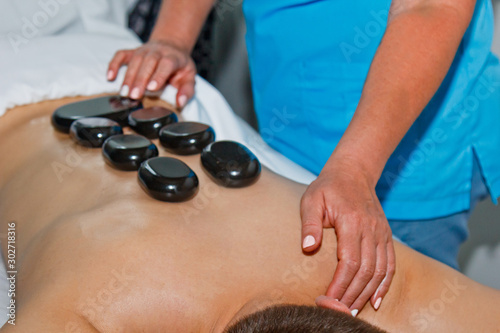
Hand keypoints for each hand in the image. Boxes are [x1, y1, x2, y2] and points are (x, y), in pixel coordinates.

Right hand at [107, 39, 195, 106]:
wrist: (171, 46)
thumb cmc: (180, 67)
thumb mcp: (190, 77)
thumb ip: (187, 91)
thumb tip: (180, 103)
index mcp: (173, 57)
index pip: (166, 64)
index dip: (158, 75)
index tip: (151, 88)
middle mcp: (157, 51)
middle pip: (148, 62)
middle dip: (140, 79)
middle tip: (134, 96)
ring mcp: (144, 50)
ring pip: (134, 60)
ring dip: (128, 77)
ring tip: (124, 93)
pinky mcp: (133, 51)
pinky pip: (121, 55)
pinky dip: (114, 64)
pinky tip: (110, 77)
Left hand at [300, 157, 394, 314]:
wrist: (353, 172)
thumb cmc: (328, 187)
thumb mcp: (312, 199)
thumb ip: (310, 223)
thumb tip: (307, 247)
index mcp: (352, 222)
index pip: (350, 261)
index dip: (340, 284)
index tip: (328, 299)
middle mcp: (371, 229)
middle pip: (366, 271)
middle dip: (352, 294)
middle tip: (338, 311)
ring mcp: (381, 232)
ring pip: (380, 270)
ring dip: (367, 293)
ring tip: (353, 310)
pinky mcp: (385, 235)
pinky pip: (390, 263)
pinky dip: (385, 284)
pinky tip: (376, 300)